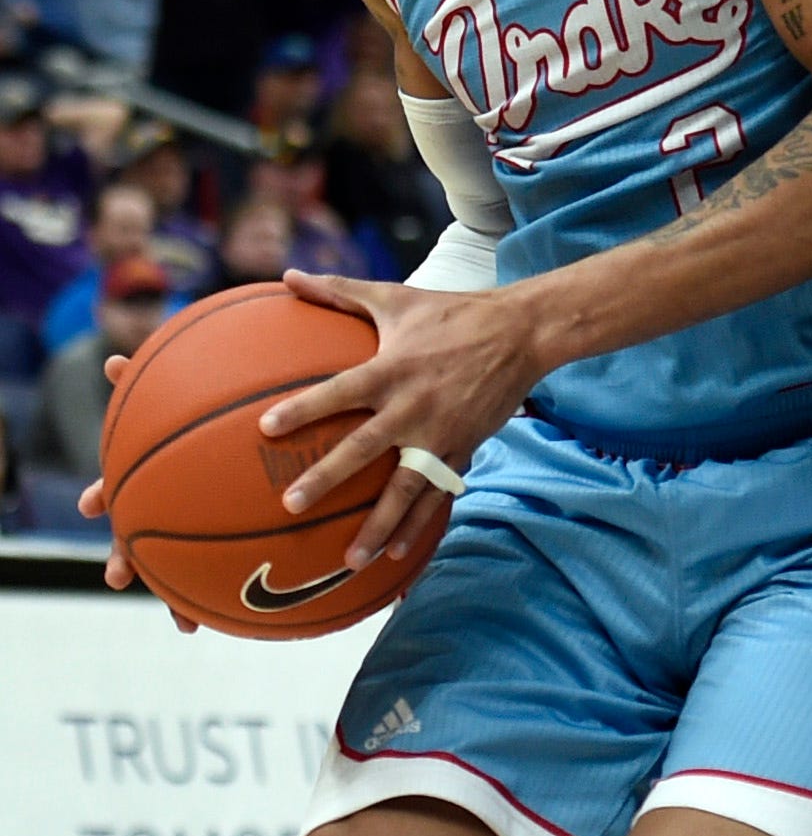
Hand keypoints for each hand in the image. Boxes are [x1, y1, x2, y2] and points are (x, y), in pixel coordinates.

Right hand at [80, 355, 197, 631]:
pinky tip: (211, 626)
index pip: (116, 488)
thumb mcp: (175, 399)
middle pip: (135, 536)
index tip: (91, 507)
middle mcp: (157, 506)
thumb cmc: (196, 417)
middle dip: (125, 557)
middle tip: (117, 576)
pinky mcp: (217, 540)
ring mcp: (182, 526)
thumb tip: (112, 361)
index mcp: (147, 477)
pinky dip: (211, 598)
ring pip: (172, 569)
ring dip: (172, 597)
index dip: (102, 497)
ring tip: (182, 623)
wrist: (238, 438)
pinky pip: (217, 572)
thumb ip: (143, 383)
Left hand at [257, 270, 537, 569]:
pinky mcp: (463, 449)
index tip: (267, 429)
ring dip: (377, 525)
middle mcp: (413, 405)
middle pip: (363, 448)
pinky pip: (437, 494)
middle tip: (292, 504)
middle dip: (327, 478)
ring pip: (404, 488)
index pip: (340, 391)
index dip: (304, 408)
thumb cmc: (451, 313)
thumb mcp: (395, 298)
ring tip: (350, 560)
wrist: (520, 332)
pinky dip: (419, 524)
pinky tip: (398, 553)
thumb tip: (289, 275)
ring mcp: (440, 433)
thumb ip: (340, 292)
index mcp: (392, 369)